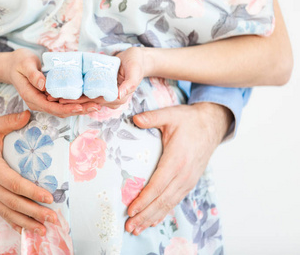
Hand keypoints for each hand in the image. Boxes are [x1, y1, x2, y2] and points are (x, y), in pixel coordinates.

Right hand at [0, 111, 56, 235]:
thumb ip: (11, 121)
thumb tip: (30, 114)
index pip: (15, 184)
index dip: (33, 193)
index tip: (50, 198)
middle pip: (13, 203)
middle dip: (34, 213)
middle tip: (53, 220)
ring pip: (6, 212)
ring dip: (25, 222)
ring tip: (42, 231)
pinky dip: (12, 222)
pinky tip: (24, 230)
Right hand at [7, 49, 100, 116]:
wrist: (13, 65)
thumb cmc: (19, 63)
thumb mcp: (24, 64)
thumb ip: (33, 75)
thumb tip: (43, 85)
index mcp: (31, 96)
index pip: (50, 107)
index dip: (66, 108)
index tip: (79, 107)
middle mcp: (38, 102)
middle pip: (60, 111)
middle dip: (78, 110)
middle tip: (96, 106)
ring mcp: (43, 101)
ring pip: (63, 109)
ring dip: (80, 109)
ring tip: (96, 105)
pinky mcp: (48, 98)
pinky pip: (63, 103)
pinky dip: (76, 103)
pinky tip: (88, 101)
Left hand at [56, 47, 148, 108]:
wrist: (137, 59)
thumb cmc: (136, 63)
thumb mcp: (135, 71)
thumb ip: (130, 84)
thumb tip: (119, 95)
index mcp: (117, 98)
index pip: (94, 102)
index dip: (78, 102)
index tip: (63, 100)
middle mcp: (110, 100)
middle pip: (86, 102)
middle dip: (69, 102)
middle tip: (51, 98)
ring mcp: (105, 95)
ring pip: (84, 99)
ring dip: (69, 99)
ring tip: (52, 96)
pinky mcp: (101, 89)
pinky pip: (86, 92)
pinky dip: (74, 92)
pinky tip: (62, 90)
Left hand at [125, 102, 232, 234]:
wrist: (212, 124)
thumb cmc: (189, 120)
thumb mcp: (170, 114)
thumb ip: (152, 117)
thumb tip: (134, 119)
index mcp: (177, 159)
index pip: (158, 184)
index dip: (144, 199)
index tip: (131, 209)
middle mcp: (184, 174)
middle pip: (162, 200)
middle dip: (145, 215)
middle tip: (129, 226)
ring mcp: (188, 180)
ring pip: (169, 204)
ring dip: (152, 217)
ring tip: (137, 228)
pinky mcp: (189, 182)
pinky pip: (175, 200)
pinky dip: (163, 212)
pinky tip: (153, 220)